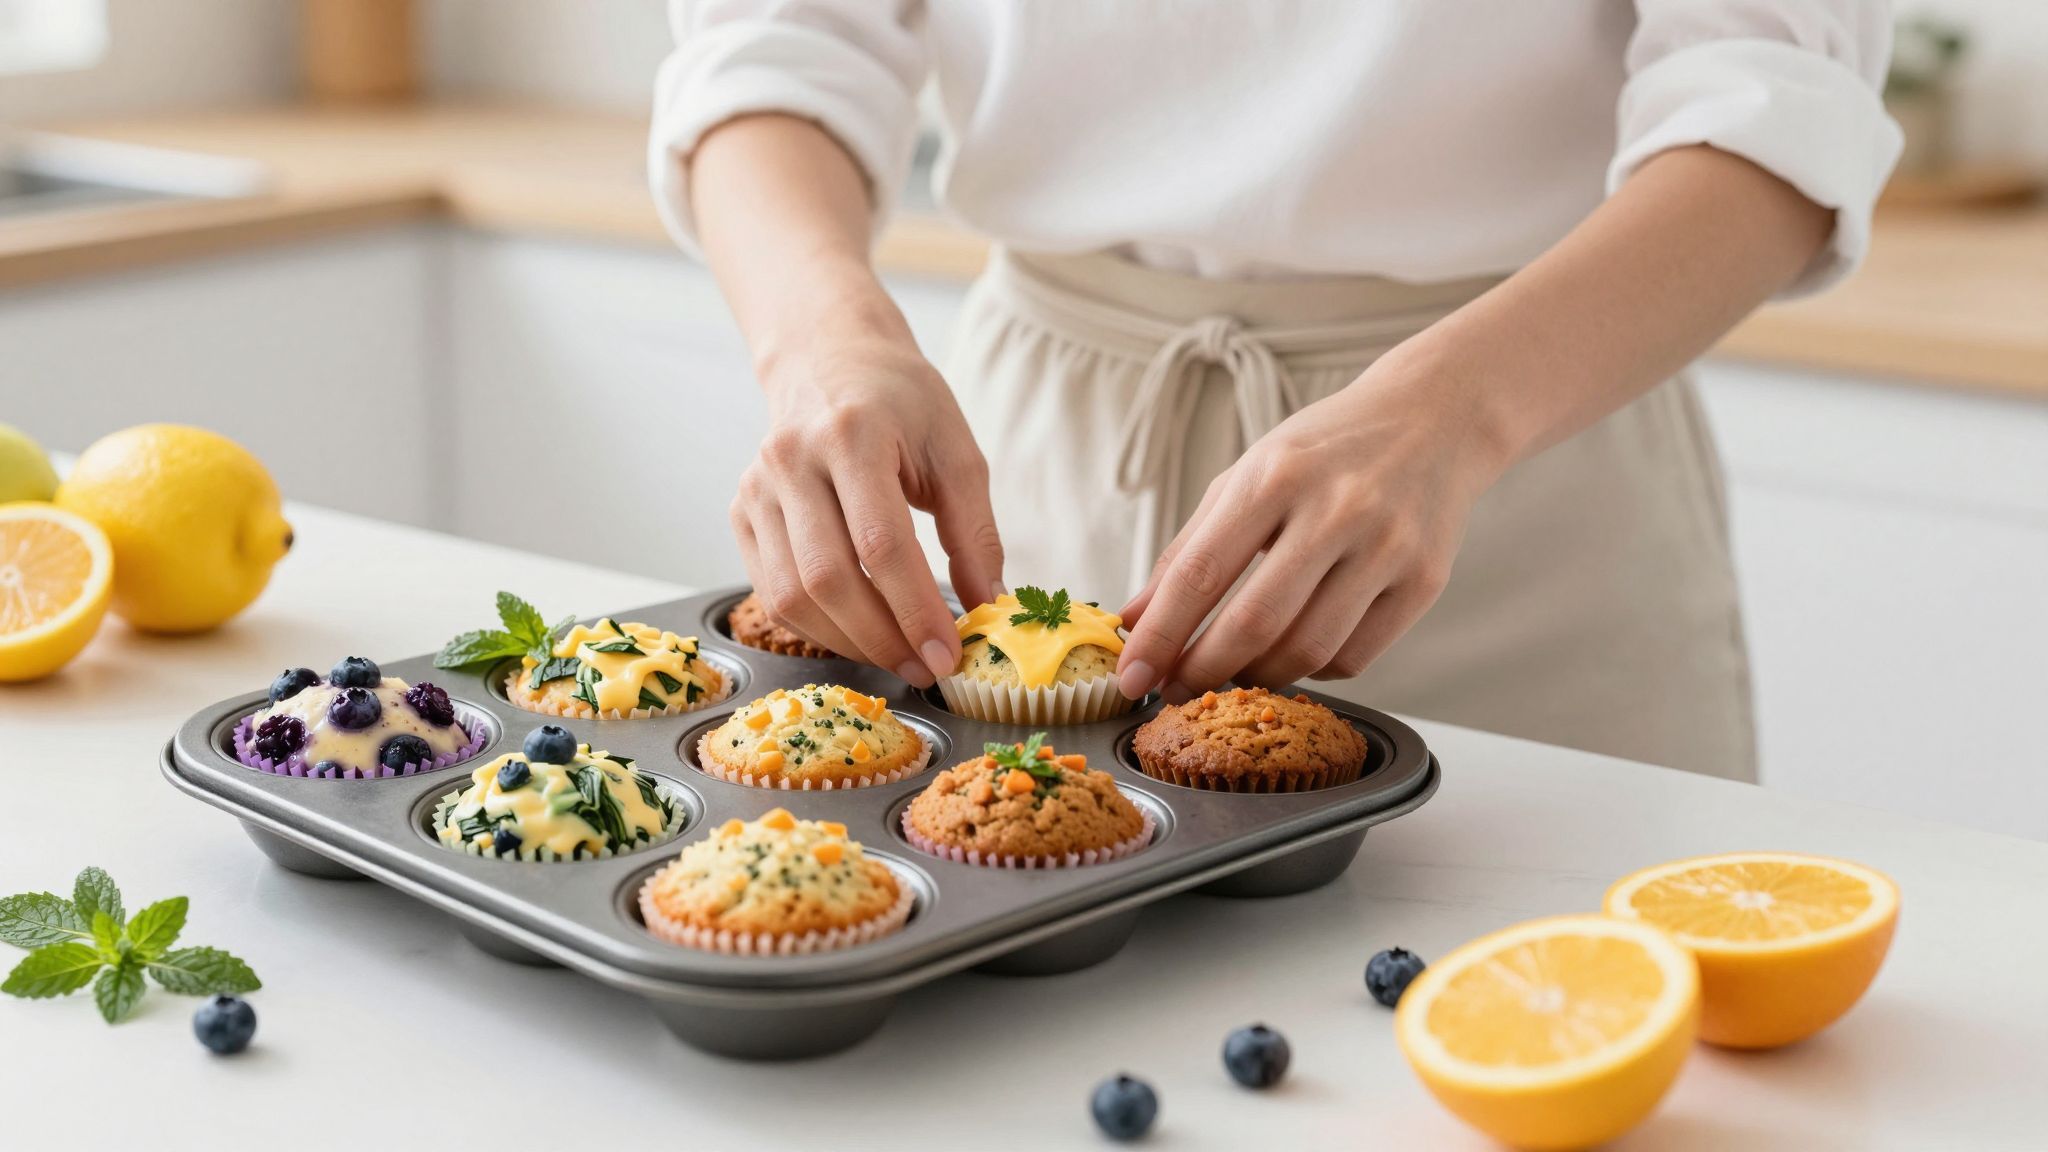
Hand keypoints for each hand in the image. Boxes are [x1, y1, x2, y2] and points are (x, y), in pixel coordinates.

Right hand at [732, 334, 1003, 687]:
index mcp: (852, 434)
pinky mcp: (742, 511)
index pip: (881, 544)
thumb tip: (987, 606)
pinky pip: (770, 591)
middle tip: (925, 668)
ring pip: (791, 595)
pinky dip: (817, 626)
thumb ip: (976, 532)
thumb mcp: (957, 451)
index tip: (948, 653)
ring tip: (897, 657)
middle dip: (882, 638)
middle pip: (828, 578)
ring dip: (849, 642)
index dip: (916, 609)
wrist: (829, 358)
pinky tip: (858, 633)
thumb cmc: (901, 402)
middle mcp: (792, 460)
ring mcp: (757, 487)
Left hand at [1116, 357, 1508, 698]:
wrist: (1433, 419)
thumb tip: (1135, 620)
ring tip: (1236, 669)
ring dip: (1258, 675)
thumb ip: (1187, 550)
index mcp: (1276, 476)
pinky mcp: (1425, 580)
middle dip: (1203, 671)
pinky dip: (1313, 670)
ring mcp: (1386, 547)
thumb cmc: (1325, 451)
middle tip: (1178, 690)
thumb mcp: (1247, 477)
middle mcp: (1336, 509)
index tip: (1131, 678)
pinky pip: (1354, 657)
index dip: (1160, 636)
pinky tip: (1297, 651)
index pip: (1200, 573)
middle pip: (1254, 623)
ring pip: (1308, 651)